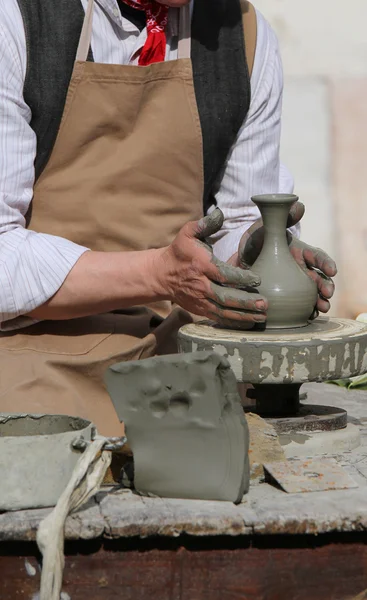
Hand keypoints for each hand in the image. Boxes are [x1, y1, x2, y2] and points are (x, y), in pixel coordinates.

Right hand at [155, 209, 267, 328]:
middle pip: (225, 298)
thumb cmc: (179, 252)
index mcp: (201, 266)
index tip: (257, 279)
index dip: (241, 278)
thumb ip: (204, 224)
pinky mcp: (200, 309)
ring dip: (243, 316)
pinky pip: (218, 319)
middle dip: (246, 302)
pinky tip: (248, 323)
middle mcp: (201, 285)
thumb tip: (219, 213)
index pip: (223, 274)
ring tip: (261, 316)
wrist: (161, 275)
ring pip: (223, 312)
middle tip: (264, 304)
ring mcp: (200, 300)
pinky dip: (233, 323)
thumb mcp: (187, 233)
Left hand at [229, 200, 336, 314]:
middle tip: (327, 294)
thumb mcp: (264, 227)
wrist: (238, 260)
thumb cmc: (255, 240)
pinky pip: (298, 305)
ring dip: (320, 301)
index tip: (332, 270)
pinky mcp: (285, 296)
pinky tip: (309, 316)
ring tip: (322, 308)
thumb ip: (280, 218)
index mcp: (299, 252)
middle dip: (326, 286)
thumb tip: (299, 205)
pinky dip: (306, 311)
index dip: (326, 263)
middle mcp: (300, 269)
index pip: (317, 256)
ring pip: (312, 294)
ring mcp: (294, 284)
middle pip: (319, 278)